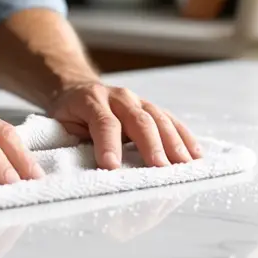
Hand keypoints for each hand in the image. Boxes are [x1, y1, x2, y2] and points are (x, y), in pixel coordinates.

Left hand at [47, 83, 200, 168]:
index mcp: (91, 101)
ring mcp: (138, 101)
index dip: (108, 144)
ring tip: (184, 164)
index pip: (103, 122)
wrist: (76, 87)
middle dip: (150, 145)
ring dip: (174, 143)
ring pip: (159, 119)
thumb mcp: (62, 125)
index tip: (111, 166)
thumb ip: (75, 142)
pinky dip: (184, 137)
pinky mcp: (150, 108)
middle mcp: (118, 97)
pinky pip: (171, 120)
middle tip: (160, 167)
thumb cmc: (70, 114)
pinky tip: (195, 154)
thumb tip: (87, 169)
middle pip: (138, 120)